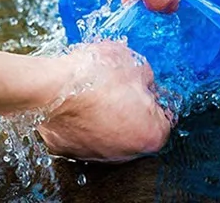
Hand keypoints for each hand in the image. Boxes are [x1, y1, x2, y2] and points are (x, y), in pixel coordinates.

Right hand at [36, 42, 171, 161]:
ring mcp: (96, 155)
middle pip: (137, 130)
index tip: (147, 90)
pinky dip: (86, 121)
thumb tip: (143, 84)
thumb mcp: (138, 65)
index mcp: (149, 134)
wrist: (54, 86)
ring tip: (100, 92)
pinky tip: (82, 102)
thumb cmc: (100, 75)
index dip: (156, 101)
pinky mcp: (70, 151)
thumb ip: (147, 80)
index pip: (164, 121)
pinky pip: (86, 135)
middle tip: (124, 89)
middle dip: (134, 110)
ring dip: (109, 116)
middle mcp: (125, 153)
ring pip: (111, 134)